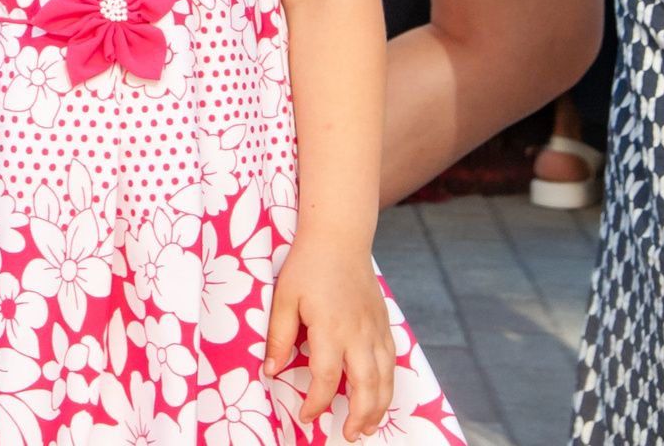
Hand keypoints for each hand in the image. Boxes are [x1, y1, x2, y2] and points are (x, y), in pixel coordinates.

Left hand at [264, 235, 395, 439]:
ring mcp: (375, 329)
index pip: (325, 378)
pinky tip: (380, 395)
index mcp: (330, 329)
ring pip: (386, 378)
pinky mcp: (384, 324)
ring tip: (369, 427)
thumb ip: (279, 337)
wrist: (340, 237)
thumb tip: (271, 370)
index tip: (306, 416)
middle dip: (360, 417)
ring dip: (379, 407)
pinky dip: (389, 384)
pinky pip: (392, 361)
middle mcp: (358, 333)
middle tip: (350, 435)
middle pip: (367, 387)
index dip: (316, 403)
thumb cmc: (307, 266)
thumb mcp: (283, 299)